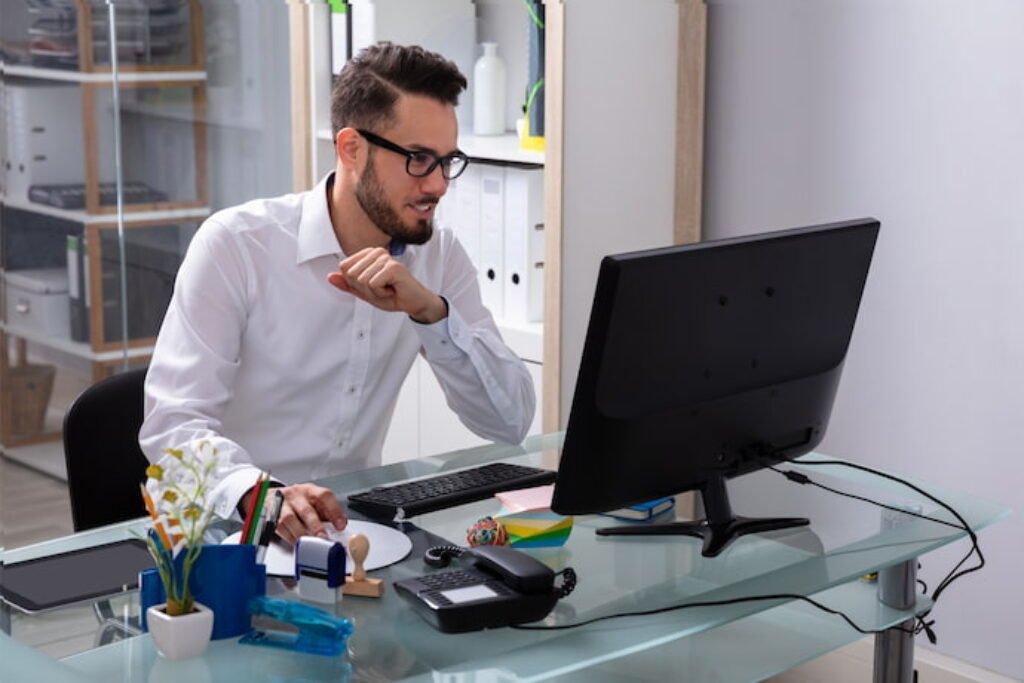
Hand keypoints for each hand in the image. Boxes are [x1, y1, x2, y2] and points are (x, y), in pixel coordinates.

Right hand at [273, 483, 347, 544]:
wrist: (271, 497)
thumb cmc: (297, 501)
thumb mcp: (314, 501)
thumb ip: (328, 512)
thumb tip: (342, 522)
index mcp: (310, 490)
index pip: (324, 496)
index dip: (334, 510)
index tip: (340, 525)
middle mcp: (296, 496)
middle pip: (306, 509)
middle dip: (316, 525)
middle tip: (324, 537)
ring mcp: (282, 505)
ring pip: (290, 519)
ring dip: (302, 533)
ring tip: (310, 543)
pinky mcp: (272, 516)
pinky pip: (281, 528)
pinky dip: (291, 537)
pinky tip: (298, 543)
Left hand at [327, 247, 446, 322]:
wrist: (413, 303)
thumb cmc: (392, 295)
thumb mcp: (364, 292)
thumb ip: (347, 284)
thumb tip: (330, 277)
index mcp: (368, 254)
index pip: (344, 268)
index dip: (355, 283)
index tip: (372, 285)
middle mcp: (376, 252)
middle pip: (351, 274)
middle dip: (364, 289)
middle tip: (381, 288)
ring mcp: (385, 258)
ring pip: (361, 280)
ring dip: (374, 292)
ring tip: (388, 289)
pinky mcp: (392, 267)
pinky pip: (372, 284)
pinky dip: (381, 293)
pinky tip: (392, 289)